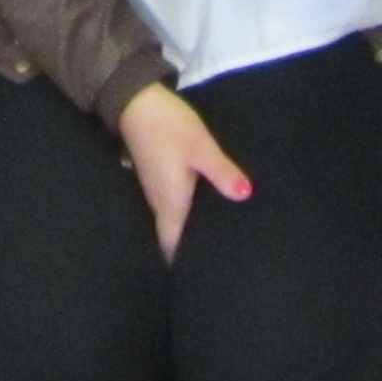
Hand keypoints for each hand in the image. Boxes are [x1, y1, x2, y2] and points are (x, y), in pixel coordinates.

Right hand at [115, 81, 250, 258]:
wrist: (135, 99)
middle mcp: (158, 202)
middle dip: (189, 252)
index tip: (201, 281)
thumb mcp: (201, 148)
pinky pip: (171, 204)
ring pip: (172, 221)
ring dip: (187, 231)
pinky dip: (184, 212)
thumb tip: (246, 197)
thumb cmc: (169, 127)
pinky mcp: (156, 175)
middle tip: (216, 262)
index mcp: (170, 203)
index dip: (183, 266)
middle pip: (172, 237)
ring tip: (214, 239)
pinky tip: (202, 207)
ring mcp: (154, 188)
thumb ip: (222, 173)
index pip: (172, 247)